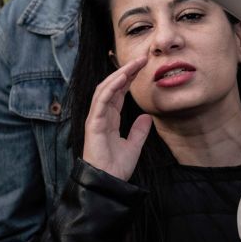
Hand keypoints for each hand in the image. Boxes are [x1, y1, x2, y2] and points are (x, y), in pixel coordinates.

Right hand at [81, 57, 152, 180]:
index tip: (142, 66)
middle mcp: (101, 116)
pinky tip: (122, 78)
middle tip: (141, 58)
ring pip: (105, 89)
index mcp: (109, 119)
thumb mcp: (133, 146)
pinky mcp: (93, 124)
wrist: (108, 183)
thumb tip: (147, 117)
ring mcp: (95, 119)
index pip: (118, 93)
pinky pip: (101, 101)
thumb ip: (139, 131)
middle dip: (125, 71)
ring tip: (134, 63)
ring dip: (119, 74)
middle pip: (112, 87)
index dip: (128, 78)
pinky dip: (110, 88)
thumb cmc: (117, 167)